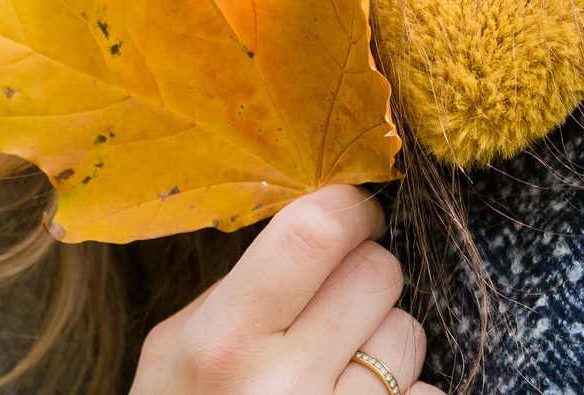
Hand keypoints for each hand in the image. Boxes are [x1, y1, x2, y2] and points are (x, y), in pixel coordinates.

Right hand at [129, 185, 438, 394]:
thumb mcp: (173, 351)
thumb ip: (236, 288)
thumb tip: (315, 227)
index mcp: (224, 342)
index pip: (317, 232)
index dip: (348, 207)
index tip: (351, 212)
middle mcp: (285, 387)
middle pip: (377, 273)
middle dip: (364, 275)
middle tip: (335, 301)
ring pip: (409, 335)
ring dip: (385, 341)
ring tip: (339, 369)